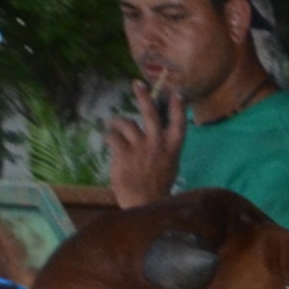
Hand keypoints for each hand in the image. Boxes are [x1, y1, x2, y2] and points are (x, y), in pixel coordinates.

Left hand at [105, 79, 184, 209]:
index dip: (177, 108)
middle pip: (150, 114)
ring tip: (114, 127)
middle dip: (143, 97)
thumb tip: (157, 135)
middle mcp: (158, 145)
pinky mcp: (123, 153)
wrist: (145, 204)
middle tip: (137, 84)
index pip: (178, 125)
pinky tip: (110, 144)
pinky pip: (112, 136)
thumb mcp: (169, 167)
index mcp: (172, 150)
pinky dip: (109, 138)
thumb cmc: (156, 188)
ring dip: (117, 124)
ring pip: (126, 123)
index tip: (176, 94)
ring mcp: (140, 148)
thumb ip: (164, 150)